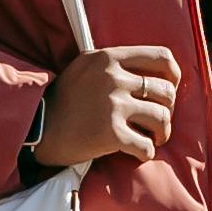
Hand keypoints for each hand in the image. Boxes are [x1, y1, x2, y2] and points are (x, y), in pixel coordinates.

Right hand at [35, 43, 182, 167]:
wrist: (37, 129)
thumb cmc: (63, 100)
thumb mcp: (84, 66)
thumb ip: (114, 63)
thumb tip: (151, 71)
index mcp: (109, 57)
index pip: (161, 56)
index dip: (173, 75)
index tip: (169, 89)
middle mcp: (113, 77)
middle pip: (166, 91)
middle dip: (168, 110)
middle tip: (157, 122)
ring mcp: (113, 105)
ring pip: (162, 118)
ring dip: (162, 133)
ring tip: (153, 138)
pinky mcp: (111, 134)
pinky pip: (146, 146)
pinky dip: (146, 153)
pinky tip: (138, 154)